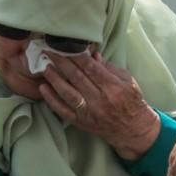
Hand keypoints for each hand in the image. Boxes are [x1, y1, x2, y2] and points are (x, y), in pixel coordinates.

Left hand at [38, 49, 161, 159]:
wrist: (132, 129)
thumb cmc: (131, 101)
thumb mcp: (127, 80)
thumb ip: (109, 67)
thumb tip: (92, 54)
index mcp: (113, 87)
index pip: (91, 68)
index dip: (76, 55)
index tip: (65, 46)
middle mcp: (100, 100)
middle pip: (77, 78)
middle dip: (62, 62)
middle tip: (50, 51)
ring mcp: (89, 112)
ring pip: (68, 94)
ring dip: (55, 79)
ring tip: (46, 67)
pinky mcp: (81, 122)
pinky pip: (63, 111)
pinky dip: (52, 100)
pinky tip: (44, 88)